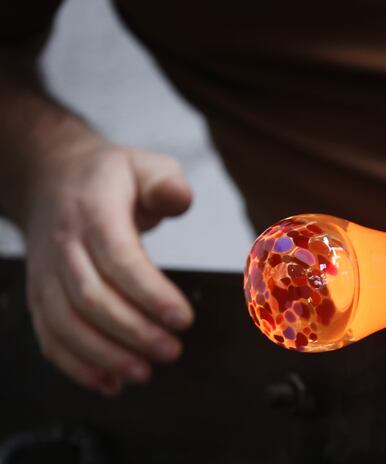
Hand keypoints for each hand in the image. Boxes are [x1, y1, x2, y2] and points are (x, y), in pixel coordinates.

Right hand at [22, 137, 193, 395]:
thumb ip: (166, 182)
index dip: (150, 293)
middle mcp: (64, 246)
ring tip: (144, 372)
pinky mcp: (40, 295)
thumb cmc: (112, 178)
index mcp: (94, 213)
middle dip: (133, 331)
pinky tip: (110, 383)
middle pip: (92, 298)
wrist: (52, 178)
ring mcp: (46, 274)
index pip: (119, 259)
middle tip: (172, 351)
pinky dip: (76, 365)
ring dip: (105, 355)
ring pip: (66, 323)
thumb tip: (178, 198)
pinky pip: (50, 336)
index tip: (184, 320)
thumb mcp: (145, 165)